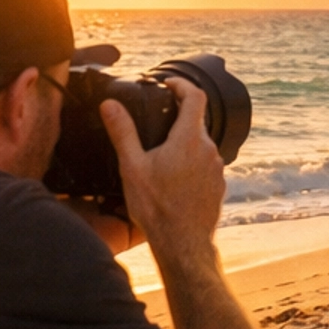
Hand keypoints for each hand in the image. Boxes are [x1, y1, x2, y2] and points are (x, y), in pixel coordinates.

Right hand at [101, 78, 224, 264]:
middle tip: (156, 123)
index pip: (195, 96)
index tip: (168, 84)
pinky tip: (174, 179)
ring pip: (201, 145)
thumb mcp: (132, 167)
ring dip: (184, 144)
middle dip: (177, 119)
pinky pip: (205, 165)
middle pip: (196, 122)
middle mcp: (208, 149)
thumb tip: (110, 104)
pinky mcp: (218, 186)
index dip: (182, 85)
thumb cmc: (157, 208)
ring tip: (161, 156)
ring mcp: (217, 168)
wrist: (183, 245)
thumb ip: (123, 132)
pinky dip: (191, 164)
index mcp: (189, 139)